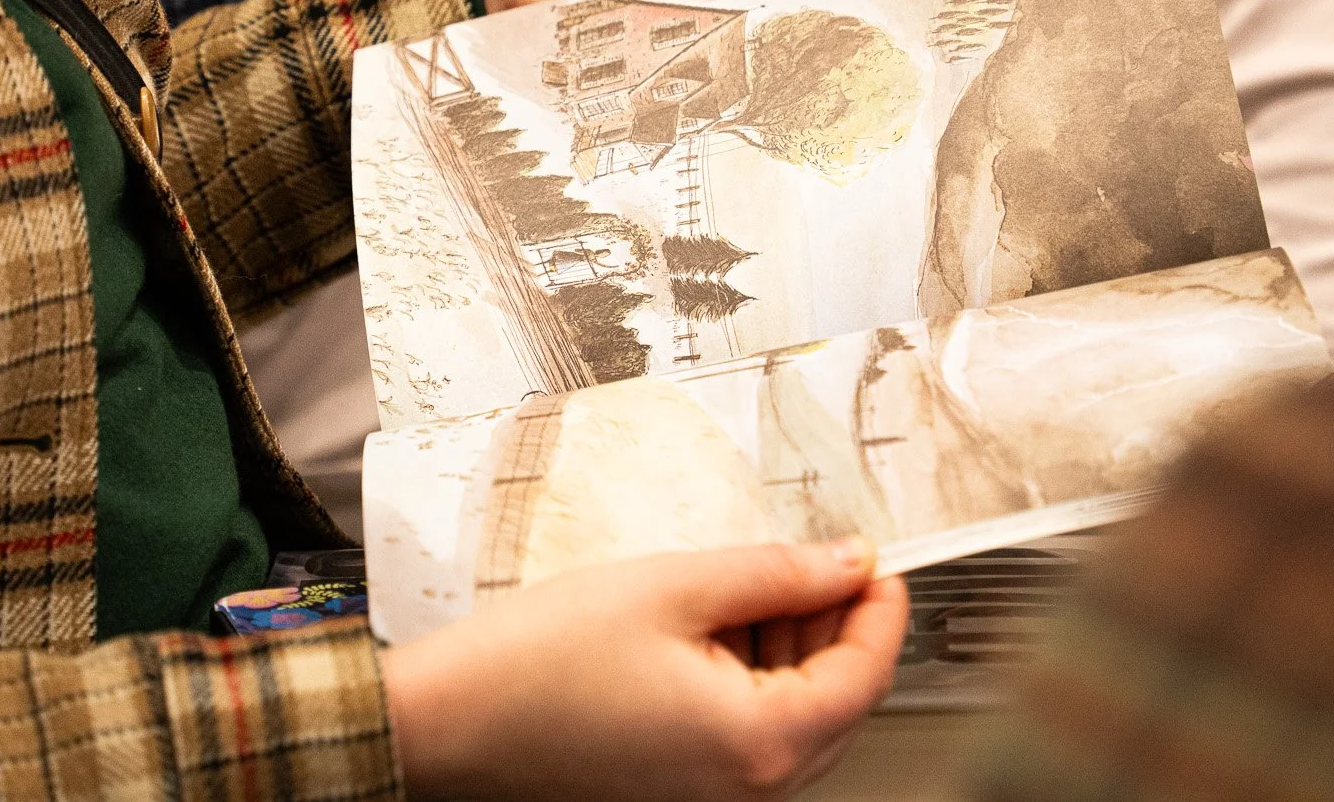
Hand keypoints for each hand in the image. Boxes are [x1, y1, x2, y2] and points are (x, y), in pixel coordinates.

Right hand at [384, 540, 908, 801]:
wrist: (452, 722)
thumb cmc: (540, 663)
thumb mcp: (674, 587)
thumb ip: (777, 573)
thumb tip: (848, 564)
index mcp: (760, 744)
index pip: (867, 672)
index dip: (881, 604)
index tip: (878, 557)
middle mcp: (749, 789)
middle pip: (839, 701)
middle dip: (837, 624)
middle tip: (820, 557)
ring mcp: (716, 798)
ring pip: (796, 717)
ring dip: (793, 649)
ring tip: (753, 583)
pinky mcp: (684, 790)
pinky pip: (749, 734)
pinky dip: (752, 678)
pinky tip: (718, 625)